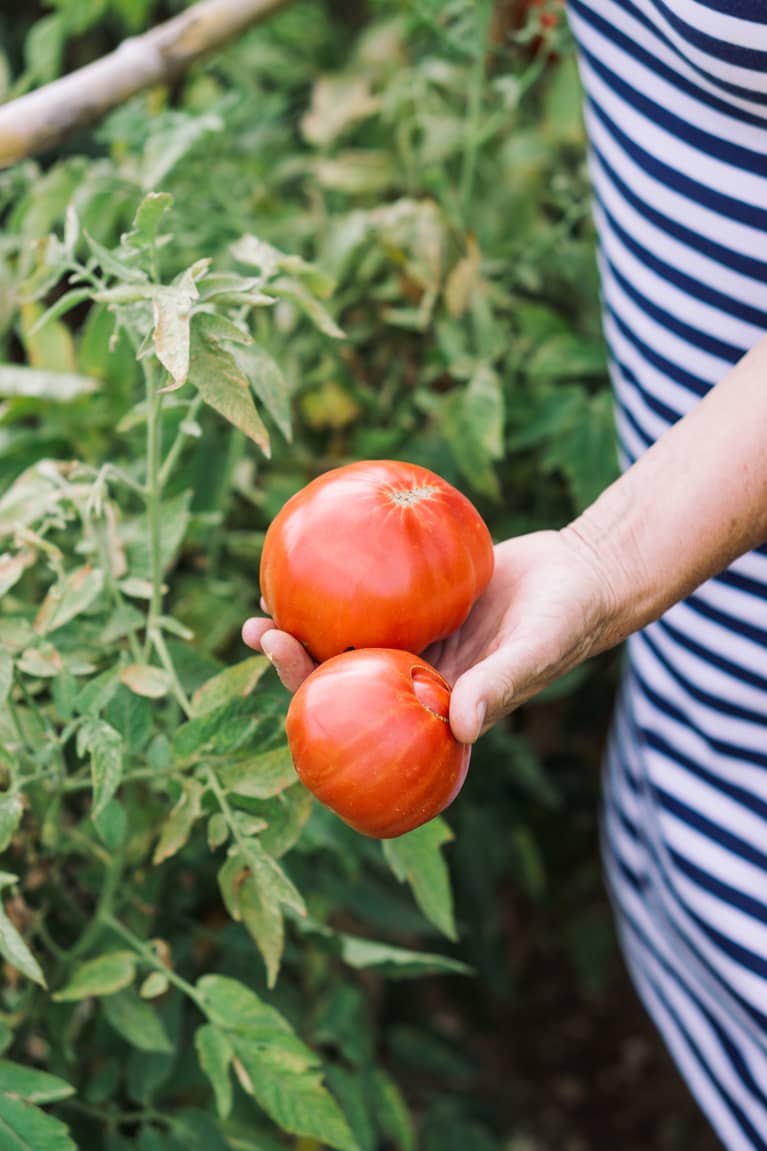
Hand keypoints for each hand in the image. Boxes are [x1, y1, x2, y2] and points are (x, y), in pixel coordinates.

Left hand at [242, 528, 617, 744]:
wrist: (583, 575)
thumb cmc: (567, 620)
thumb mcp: (535, 650)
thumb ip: (501, 686)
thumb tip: (461, 726)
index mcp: (434, 708)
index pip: (364, 717)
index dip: (317, 701)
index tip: (285, 668)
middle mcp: (416, 679)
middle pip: (343, 678)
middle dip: (295, 660)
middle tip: (259, 628)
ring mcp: (416, 640)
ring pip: (350, 635)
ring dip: (307, 620)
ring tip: (263, 594)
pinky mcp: (421, 603)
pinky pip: (375, 593)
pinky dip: (344, 581)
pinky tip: (313, 553)